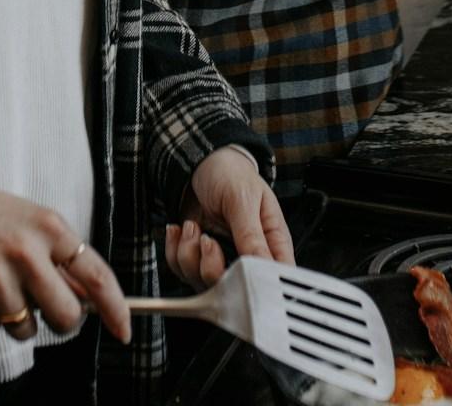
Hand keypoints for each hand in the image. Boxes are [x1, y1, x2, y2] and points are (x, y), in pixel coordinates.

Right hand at [0, 183, 129, 344]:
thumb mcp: (33, 220)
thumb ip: (61, 257)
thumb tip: (88, 299)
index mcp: (49, 228)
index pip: (96, 275)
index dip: (114, 307)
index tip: (123, 329)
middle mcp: (25, 253)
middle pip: (66, 316)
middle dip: (60, 320)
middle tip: (43, 307)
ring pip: (25, 330)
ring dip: (14, 317)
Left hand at [164, 148, 294, 289]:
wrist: (200, 162)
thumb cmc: (230, 173)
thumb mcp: (243, 198)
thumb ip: (251, 235)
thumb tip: (262, 267)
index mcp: (271, 241)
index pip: (275, 278)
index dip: (259, 287)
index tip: (236, 274)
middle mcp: (248, 256)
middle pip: (236, 290)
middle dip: (213, 269)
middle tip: (208, 241)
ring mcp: (222, 259)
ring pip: (205, 283)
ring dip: (190, 256)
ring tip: (193, 227)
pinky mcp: (199, 258)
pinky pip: (183, 271)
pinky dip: (176, 251)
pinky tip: (182, 229)